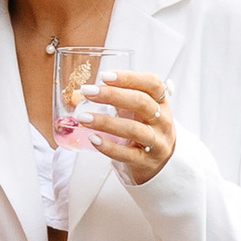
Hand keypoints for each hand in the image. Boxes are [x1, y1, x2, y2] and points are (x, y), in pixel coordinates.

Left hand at [85, 69, 175, 185]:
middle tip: (88, 91)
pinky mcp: (147, 162)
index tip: (104, 76)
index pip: (152, 83)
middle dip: (112, 95)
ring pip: (134, 129)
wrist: (157, 164)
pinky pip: (127, 154)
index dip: (129, 78)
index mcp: (161, 102)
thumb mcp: (134, 111)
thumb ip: (112, 100)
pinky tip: (93, 139)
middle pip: (141, 102)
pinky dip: (109, 146)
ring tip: (83, 117)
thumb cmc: (142, 130)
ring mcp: (157, 143)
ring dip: (106, 122)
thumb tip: (77, 93)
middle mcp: (163, 121)